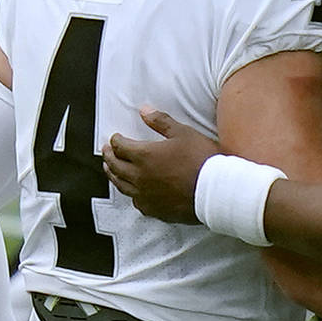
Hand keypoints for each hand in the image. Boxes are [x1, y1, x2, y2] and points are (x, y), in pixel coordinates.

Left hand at [102, 107, 219, 223]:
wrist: (215, 190)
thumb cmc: (201, 159)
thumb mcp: (183, 133)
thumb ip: (161, 121)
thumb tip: (144, 111)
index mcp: (144, 155)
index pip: (121, 146)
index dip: (116, 140)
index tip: (115, 137)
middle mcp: (139, 177)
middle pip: (116, 166)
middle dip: (109, 156)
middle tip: (106, 151)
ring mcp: (145, 195)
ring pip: (121, 185)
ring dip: (113, 175)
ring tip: (110, 170)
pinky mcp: (155, 209)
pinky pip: (136, 202)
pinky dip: (131, 194)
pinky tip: (133, 193)